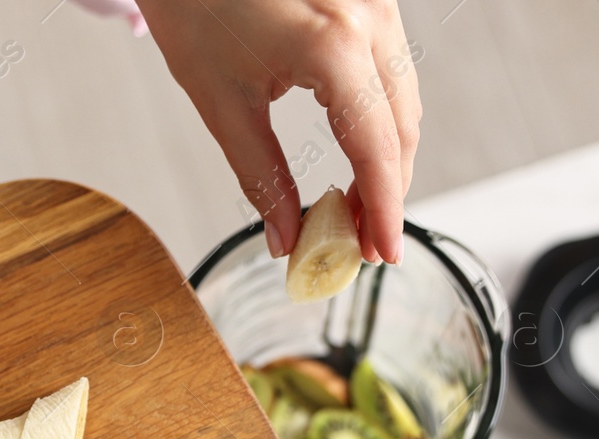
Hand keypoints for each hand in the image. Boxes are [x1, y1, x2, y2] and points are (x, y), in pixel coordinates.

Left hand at [137, 0, 419, 263]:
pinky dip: (382, 121)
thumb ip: (260, 176)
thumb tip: (285, 239)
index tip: (382, 255)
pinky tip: (361, 157)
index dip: (385, 209)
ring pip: (404, 100)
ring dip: (389, 159)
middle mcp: (369, 17)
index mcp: (332, 44)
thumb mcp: (220, 102)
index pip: (376, 147)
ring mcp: (377, 2)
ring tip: (359, 211)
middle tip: (365, 245)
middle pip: (402, 127)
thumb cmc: (194, 6)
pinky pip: (391, 71)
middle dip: (389, 192)